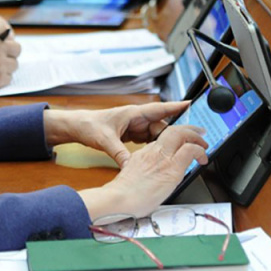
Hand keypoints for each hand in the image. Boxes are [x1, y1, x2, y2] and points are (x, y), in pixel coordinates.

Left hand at [44, 101, 188, 167]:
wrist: (78, 127)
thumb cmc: (90, 126)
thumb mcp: (105, 141)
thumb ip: (119, 153)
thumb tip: (130, 166)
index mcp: (133, 114)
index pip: (160, 109)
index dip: (177, 107)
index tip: (192, 104)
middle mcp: (137, 118)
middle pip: (162, 125)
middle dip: (176, 133)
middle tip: (191, 140)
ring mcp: (135, 126)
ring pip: (157, 134)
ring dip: (166, 142)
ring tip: (179, 151)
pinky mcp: (132, 134)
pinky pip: (149, 139)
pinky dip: (155, 146)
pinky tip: (160, 155)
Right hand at [78, 124, 207, 219]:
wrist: (119, 200)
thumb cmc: (124, 196)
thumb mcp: (134, 176)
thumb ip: (147, 170)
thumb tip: (158, 176)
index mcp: (144, 153)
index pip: (164, 138)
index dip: (177, 137)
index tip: (183, 141)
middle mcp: (153, 151)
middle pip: (174, 130)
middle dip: (190, 130)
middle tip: (199, 134)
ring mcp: (163, 158)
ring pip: (182, 134)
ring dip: (197, 138)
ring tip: (203, 146)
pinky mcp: (172, 168)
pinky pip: (190, 150)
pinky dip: (200, 151)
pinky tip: (203, 158)